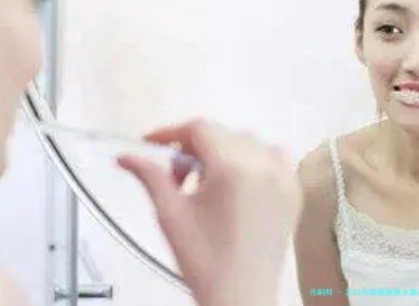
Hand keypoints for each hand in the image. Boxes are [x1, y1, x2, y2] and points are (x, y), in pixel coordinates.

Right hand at [117, 119, 302, 305]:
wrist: (242, 297)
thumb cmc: (205, 261)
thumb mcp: (170, 214)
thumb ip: (149, 176)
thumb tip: (125, 156)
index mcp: (233, 169)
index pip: (199, 129)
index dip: (171, 132)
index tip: (152, 143)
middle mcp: (264, 166)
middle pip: (222, 134)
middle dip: (194, 146)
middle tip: (176, 176)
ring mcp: (284, 177)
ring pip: (248, 141)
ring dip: (223, 150)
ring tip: (206, 182)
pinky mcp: (294, 191)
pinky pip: (274, 156)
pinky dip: (253, 158)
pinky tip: (237, 183)